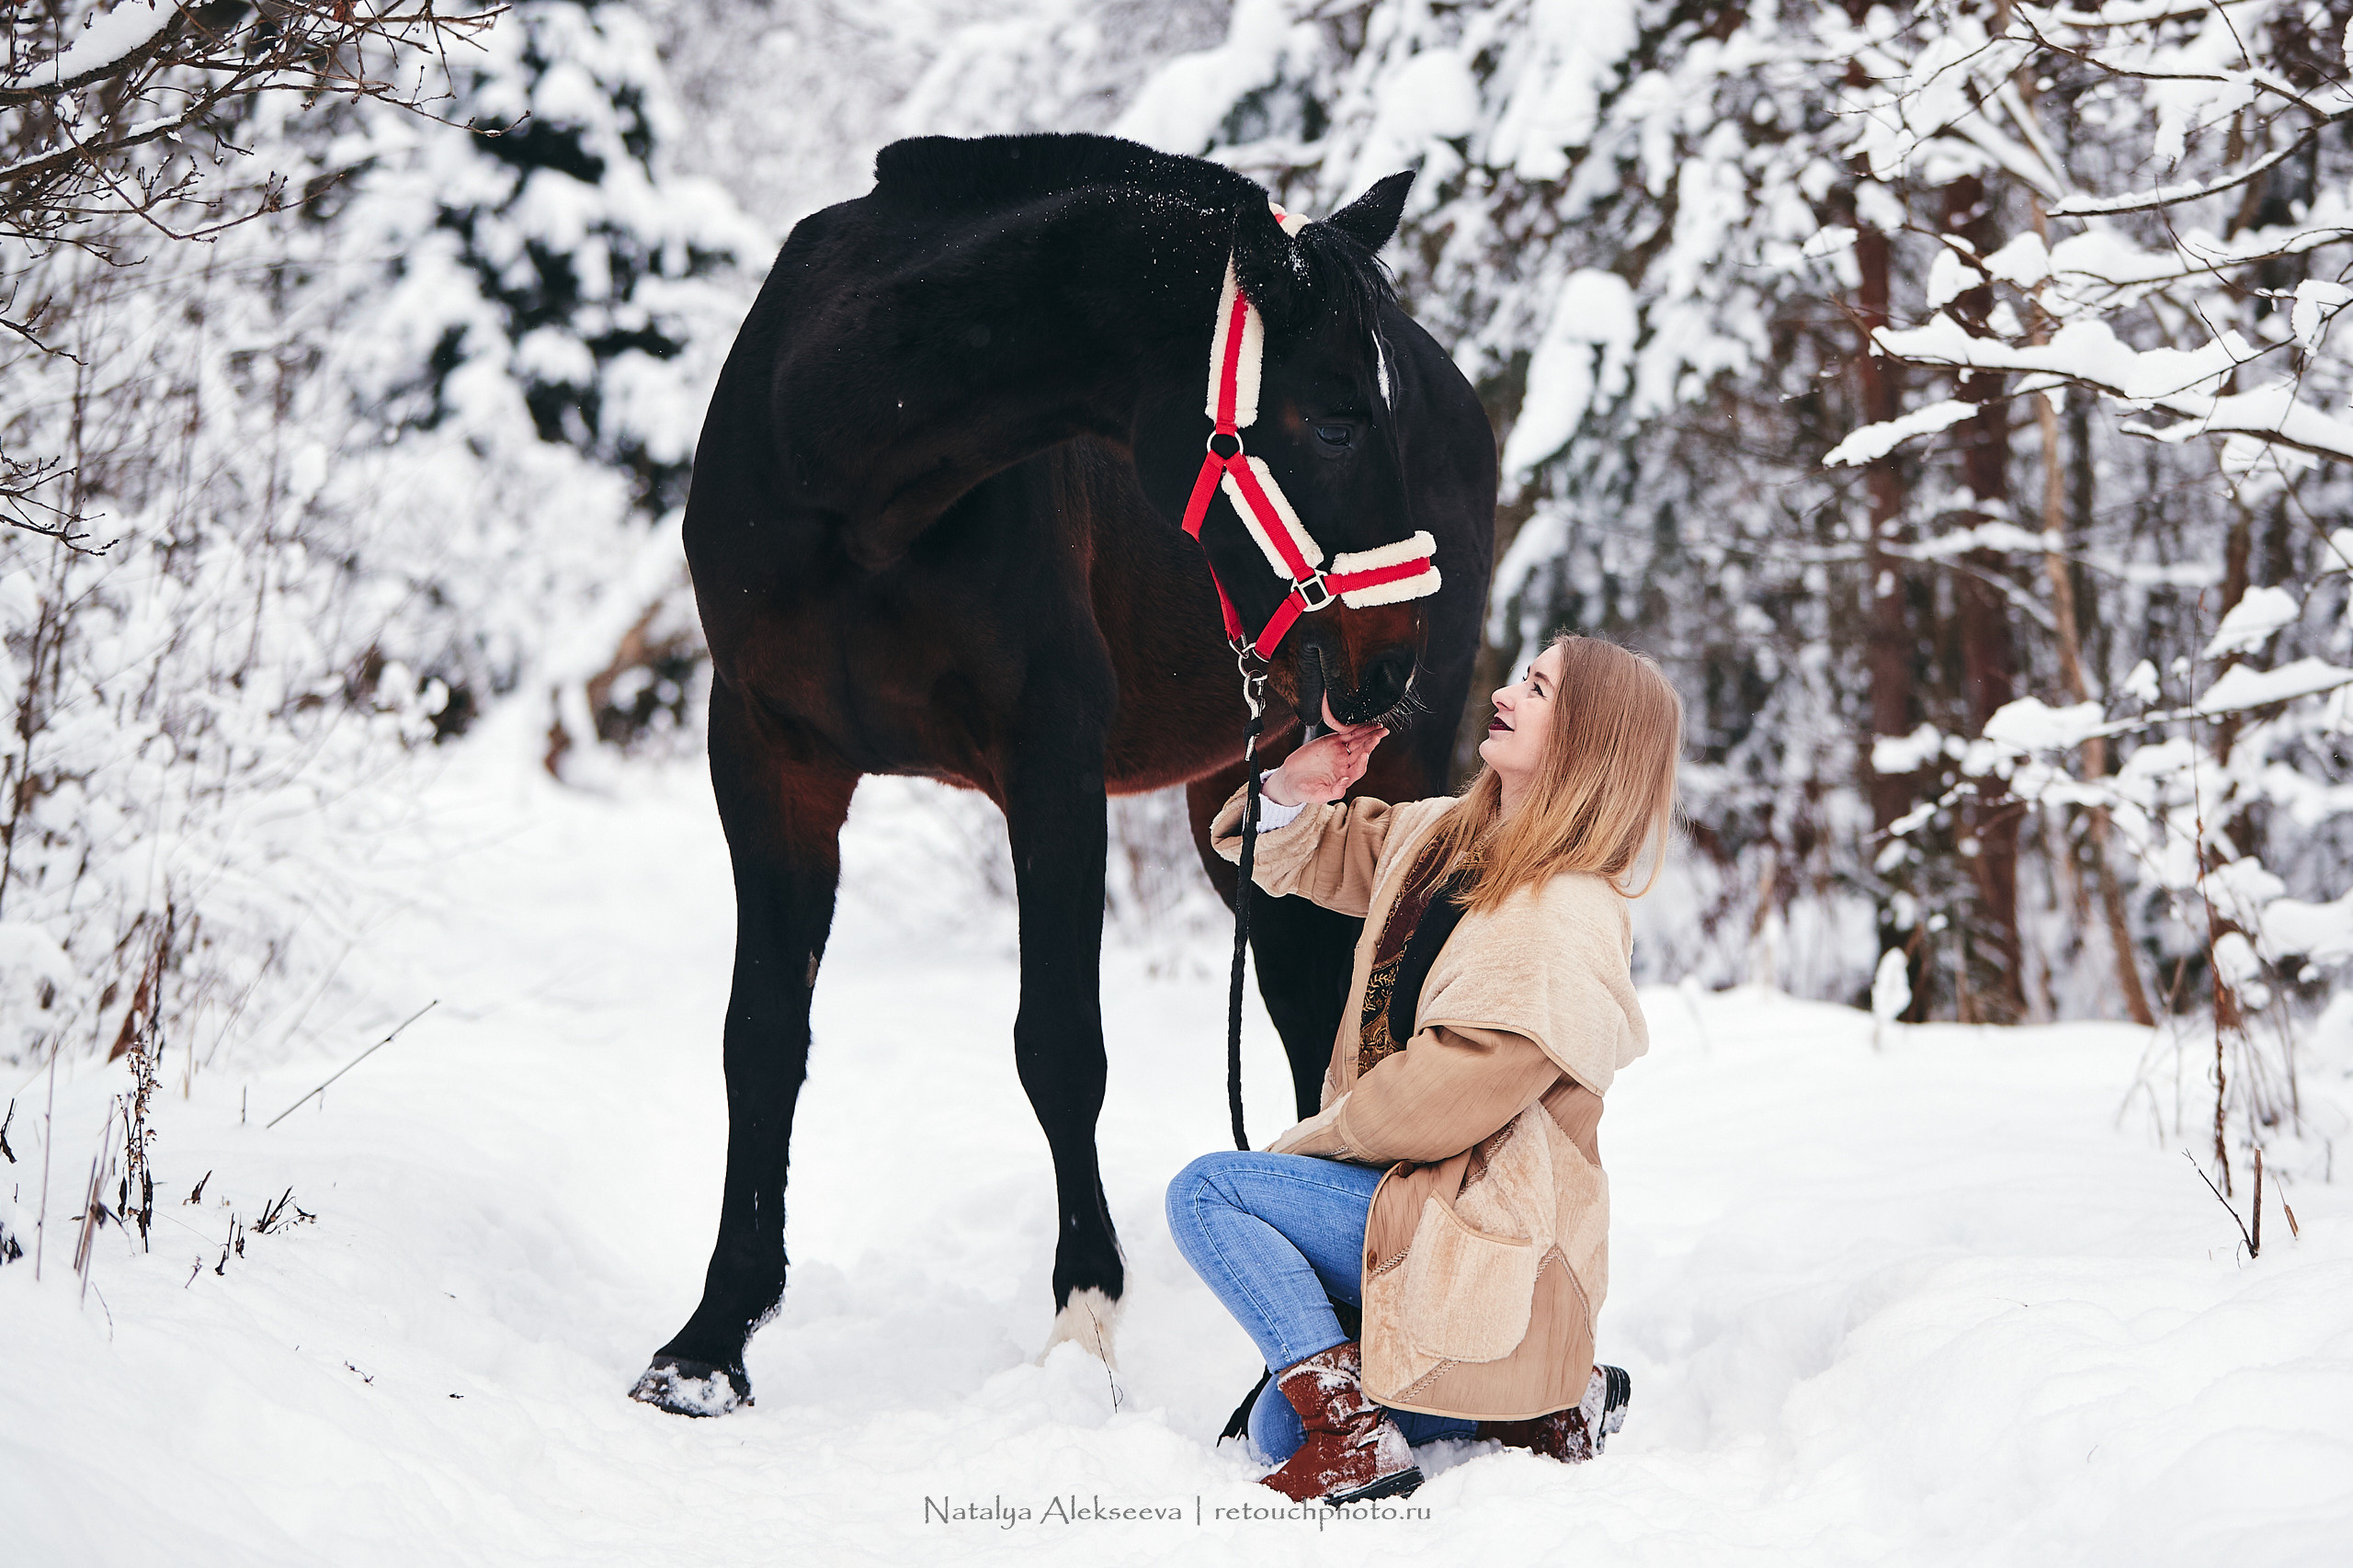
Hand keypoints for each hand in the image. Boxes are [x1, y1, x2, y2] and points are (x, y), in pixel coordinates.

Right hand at [1264, 722, 1385, 806]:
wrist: (1290, 778)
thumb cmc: (1304, 791)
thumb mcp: (1318, 795)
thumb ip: (1333, 792)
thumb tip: (1345, 782)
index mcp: (1345, 777)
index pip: (1358, 769)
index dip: (1362, 762)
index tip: (1364, 755)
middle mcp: (1345, 764)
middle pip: (1361, 753)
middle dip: (1370, 745)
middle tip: (1377, 737)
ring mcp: (1339, 752)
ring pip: (1357, 742)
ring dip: (1367, 735)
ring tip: (1378, 728)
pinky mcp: (1331, 741)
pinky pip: (1345, 733)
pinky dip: (1354, 728)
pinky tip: (1364, 724)